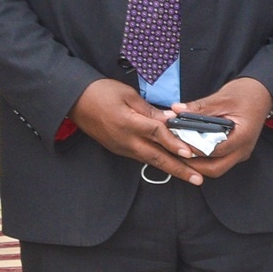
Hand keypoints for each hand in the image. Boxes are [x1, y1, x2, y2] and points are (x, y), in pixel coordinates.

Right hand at [67, 77, 200, 182]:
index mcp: (127, 123)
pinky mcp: (120, 149)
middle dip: (179, 169)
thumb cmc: (100, 92)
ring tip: (189, 176)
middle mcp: (125, 140)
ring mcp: (122, 147)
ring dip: (171, 169)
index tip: (190, 151)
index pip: (156, 133)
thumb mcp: (127, 94)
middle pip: (157, 156)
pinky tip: (171, 165)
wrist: (75, 102)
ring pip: (151, 160)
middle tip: (197, 179)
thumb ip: (150, 110)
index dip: (174, 142)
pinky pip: (142, 157)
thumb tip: (170, 119)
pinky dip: (158, 162)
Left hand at [171, 76, 272, 180]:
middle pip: (215, 169)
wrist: (262, 93)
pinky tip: (191, 148)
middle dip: (193, 165)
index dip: (195, 149)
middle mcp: (243, 149)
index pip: (215, 151)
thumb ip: (198, 107)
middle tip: (174, 153)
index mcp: (243, 136)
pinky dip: (203, 159)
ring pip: (216, 168)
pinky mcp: (236, 152)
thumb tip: (176, 110)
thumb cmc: (246, 93)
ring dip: (197, 164)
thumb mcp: (221, 98)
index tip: (177, 142)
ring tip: (179, 152)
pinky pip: (218, 162)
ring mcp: (240, 152)